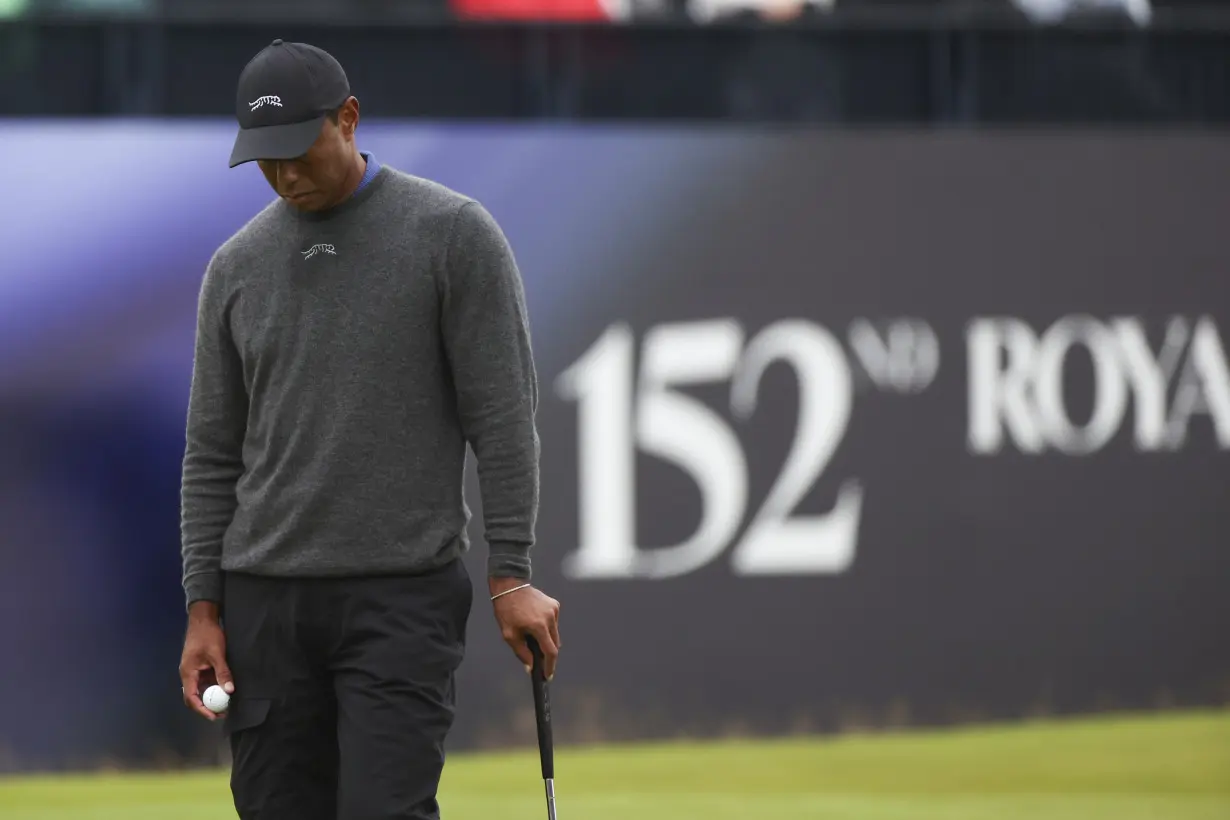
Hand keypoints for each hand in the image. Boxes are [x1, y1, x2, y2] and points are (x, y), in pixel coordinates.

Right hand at [179, 601, 234, 720]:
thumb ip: (222, 672)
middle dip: (207, 706)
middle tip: (222, 713)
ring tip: (226, 704)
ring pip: (201, 689)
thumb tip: (229, 690)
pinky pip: (206, 681)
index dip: (202, 709)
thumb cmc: (207, 635)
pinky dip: (214, 687)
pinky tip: (225, 690)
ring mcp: (194, 671)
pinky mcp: (200, 667)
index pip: (191, 698)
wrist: (203, 619)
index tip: (214, 716)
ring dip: (212, 697)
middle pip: (195, 697)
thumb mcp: (217, 654)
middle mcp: (189, 674)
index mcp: (188, 673)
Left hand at [490, 578, 560, 680]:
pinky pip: (554, 622)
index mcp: (539, 626)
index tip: (548, 675)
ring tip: (531, 635)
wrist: (510, 585)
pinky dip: (547, 627)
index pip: (550, 652)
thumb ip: (521, 653)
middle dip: (547, 653)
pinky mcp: (555, 604)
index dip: (550, 666)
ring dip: (547, 639)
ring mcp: (554, 610)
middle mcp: (550, 617)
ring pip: (555, 633)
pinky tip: (535, 623)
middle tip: (537, 659)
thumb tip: (530, 667)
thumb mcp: (509, 635)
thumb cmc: (507, 609)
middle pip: (554, 644)